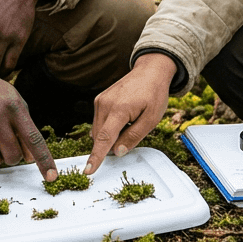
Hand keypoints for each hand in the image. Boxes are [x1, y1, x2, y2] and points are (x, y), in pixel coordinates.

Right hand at [85, 53, 175, 174]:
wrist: (150, 71)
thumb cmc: (154, 94)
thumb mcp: (152, 119)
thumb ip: (134, 136)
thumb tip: (118, 152)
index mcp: (120, 109)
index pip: (104, 138)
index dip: (96, 157)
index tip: (88, 170)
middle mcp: (105, 104)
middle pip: (101, 137)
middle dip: (111, 144)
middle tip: (132, 131)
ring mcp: (100, 101)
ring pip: (99, 131)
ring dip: (111, 135)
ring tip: (130, 121)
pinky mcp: (99, 100)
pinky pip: (99, 122)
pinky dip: (109, 127)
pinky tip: (123, 118)